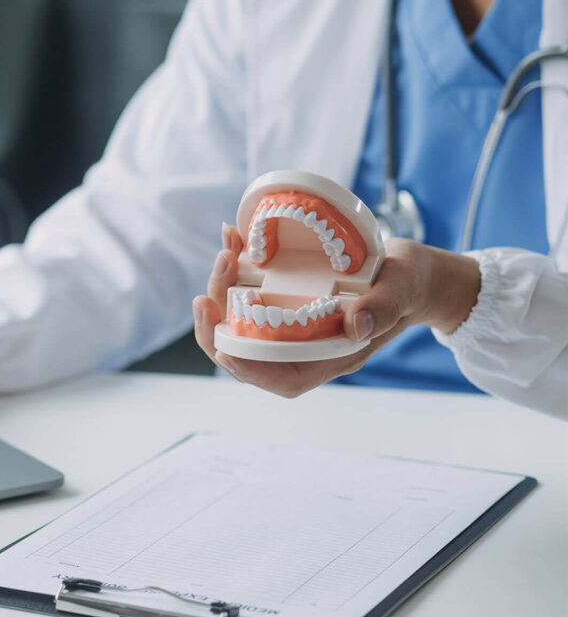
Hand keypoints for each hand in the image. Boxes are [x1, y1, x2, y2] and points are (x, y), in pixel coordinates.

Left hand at [193, 225, 480, 397]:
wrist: (411, 269)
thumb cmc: (410, 283)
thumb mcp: (402, 289)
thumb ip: (382, 308)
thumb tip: (356, 325)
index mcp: (332, 354)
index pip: (283, 378)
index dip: (249, 370)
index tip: (224, 350)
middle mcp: (305, 343)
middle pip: (250, 350)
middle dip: (220, 327)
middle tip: (206, 297)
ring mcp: (292, 320)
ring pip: (243, 318)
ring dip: (224, 290)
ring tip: (225, 253)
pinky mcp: (286, 296)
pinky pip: (251, 289)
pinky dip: (236, 267)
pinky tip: (233, 238)